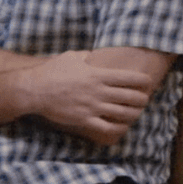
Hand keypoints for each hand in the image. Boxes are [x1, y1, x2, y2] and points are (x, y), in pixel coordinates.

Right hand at [22, 50, 154, 147]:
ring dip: (135, 113)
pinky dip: (119, 128)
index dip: (144, 81)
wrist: (34, 90)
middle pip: (131, 97)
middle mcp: (98, 92)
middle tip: (145, 99)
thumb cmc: (52, 71)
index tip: (148, 82)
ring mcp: (92, 107)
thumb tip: (96, 55)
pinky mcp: (84, 120)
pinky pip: (108, 128)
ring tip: (138, 112)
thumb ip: (88, 56)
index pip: (130, 78)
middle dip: (143, 99)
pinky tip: (123, 126)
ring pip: (124, 113)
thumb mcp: (72, 57)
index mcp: (97, 75)